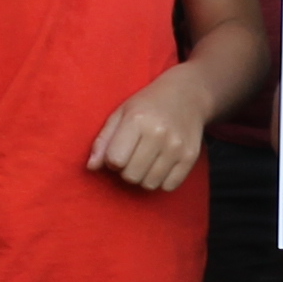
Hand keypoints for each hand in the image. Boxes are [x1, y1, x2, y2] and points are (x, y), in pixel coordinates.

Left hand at [88, 67, 207, 194]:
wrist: (187, 95)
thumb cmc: (148, 105)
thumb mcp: (120, 113)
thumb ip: (103, 140)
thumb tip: (91, 167)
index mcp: (137, 120)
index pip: (115, 160)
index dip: (112, 160)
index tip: (119, 150)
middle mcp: (159, 133)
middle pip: (131, 176)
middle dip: (127, 171)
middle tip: (133, 156)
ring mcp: (177, 147)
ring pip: (149, 184)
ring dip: (143, 177)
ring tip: (147, 160)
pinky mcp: (190, 157)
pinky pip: (168, 186)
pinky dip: (161, 181)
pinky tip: (161, 164)